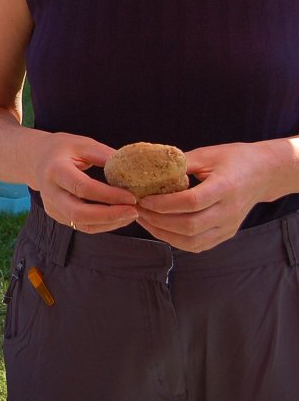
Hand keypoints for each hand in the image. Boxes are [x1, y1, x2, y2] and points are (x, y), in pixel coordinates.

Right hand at [30, 133, 137, 233]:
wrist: (36, 158)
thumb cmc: (63, 149)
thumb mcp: (83, 144)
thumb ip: (105, 156)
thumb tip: (134, 168)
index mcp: (55, 170)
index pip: (83, 188)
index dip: (109, 195)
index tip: (131, 196)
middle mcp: (50, 191)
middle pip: (78, 213)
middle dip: (109, 216)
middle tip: (134, 211)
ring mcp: (51, 206)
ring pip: (81, 224)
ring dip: (109, 223)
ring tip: (131, 215)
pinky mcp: (56, 215)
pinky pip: (81, 226)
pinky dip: (102, 224)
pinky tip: (118, 217)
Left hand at [135, 142, 270, 251]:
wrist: (263, 174)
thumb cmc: (233, 159)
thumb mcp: (207, 155)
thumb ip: (179, 163)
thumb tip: (147, 168)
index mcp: (226, 187)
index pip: (191, 202)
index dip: (163, 204)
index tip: (142, 198)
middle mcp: (229, 211)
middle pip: (190, 226)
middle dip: (158, 220)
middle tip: (137, 209)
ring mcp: (229, 226)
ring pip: (192, 241)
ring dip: (163, 233)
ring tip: (144, 219)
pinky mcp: (227, 234)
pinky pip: (198, 245)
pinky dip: (175, 240)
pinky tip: (160, 228)